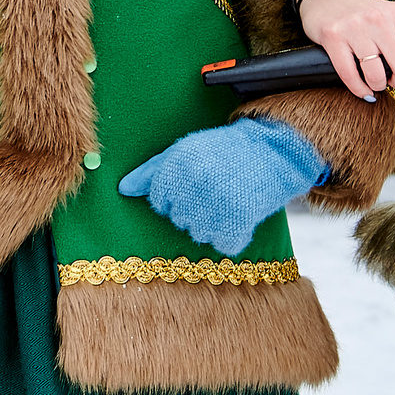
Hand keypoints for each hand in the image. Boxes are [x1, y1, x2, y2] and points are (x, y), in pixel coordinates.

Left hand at [117, 117, 324, 255]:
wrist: (272, 152)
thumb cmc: (222, 151)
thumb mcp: (183, 151)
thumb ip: (150, 171)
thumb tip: (122, 190)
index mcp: (177, 167)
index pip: (159, 201)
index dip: (175, 195)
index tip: (193, 184)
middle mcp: (194, 187)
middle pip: (178, 219)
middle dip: (193, 208)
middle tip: (214, 189)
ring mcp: (216, 208)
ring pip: (198, 234)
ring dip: (211, 222)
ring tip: (227, 198)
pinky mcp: (237, 225)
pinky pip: (223, 244)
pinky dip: (232, 234)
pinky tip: (239, 212)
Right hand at [296, 0, 394, 100]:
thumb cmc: (362, 13)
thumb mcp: (389, 18)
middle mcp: (378, 19)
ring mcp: (355, 28)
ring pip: (377, 75)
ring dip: (379, 86)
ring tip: (376, 82)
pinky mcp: (333, 38)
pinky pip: (350, 76)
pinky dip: (359, 89)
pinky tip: (362, 88)